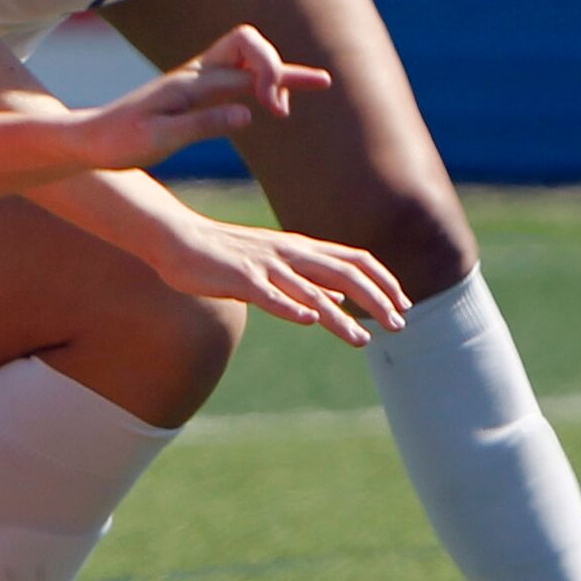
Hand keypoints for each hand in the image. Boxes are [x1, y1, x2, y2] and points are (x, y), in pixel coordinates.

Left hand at [75, 22, 327, 167]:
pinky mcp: (191, 94)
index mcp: (190, 82)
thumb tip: (248, 114)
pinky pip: (231, 75)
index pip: (246, 65)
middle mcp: (194, 74)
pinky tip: (266, 100)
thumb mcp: (161, 139)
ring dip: (270, 72)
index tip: (277, 112)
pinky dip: (255, 81)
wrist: (88, 140)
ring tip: (284, 106)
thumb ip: (203, 124)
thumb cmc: (119, 142)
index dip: (273, 81)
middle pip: (250, 45)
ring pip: (243, 58)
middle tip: (283, 109)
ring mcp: (193, 81)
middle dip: (279, 66)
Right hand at [146, 209, 408, 345]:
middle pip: (345, 273)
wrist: (177, 240)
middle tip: (399, 325)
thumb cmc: (223, 257)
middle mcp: (289, 254)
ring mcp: (266, 265)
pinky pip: (269, 295)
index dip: (383, 281)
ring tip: (364, 339)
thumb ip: (306, 281)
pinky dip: (290, 307)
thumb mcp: (273, 265)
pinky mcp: (239, 278)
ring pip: (312, 291)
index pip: (354, 260)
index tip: (403, 304)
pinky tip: (308, 321)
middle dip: (377, 299)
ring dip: (341, 318)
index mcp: (300, 249)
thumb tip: (337, 301)